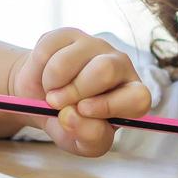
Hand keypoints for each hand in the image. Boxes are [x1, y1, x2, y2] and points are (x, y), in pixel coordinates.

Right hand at [6, 27, 151, 157]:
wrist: (40, 100)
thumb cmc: (70, 122)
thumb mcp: (81, 143)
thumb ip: (87, 137)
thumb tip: (72, 116)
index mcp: (131, 96)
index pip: (138, 98)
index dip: (110, 105)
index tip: (83, 110)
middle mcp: (120, 67)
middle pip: (105, 70)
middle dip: (75, 91)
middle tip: (57, 104)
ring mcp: (95, 46)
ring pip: (70, 60)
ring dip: (52, 83)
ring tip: (52, 93)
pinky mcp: (69, 34)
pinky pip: (49, 50)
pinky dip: (40, 70)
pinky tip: (47, 77)